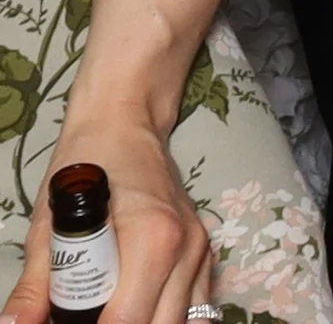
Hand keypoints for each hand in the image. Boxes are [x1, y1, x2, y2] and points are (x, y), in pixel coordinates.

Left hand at [12, 111, 209, 323]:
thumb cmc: (88, 162)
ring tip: (109, 312)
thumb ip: (36, 287)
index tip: (66, 323)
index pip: (126, 322)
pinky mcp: (205, 254)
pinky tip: (140, 312)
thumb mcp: (50, 224)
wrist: (126, 120)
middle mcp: (186, 250)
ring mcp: (201, 253)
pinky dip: (168, 321)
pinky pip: (197, 310)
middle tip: (83, 316)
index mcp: (152, 240)